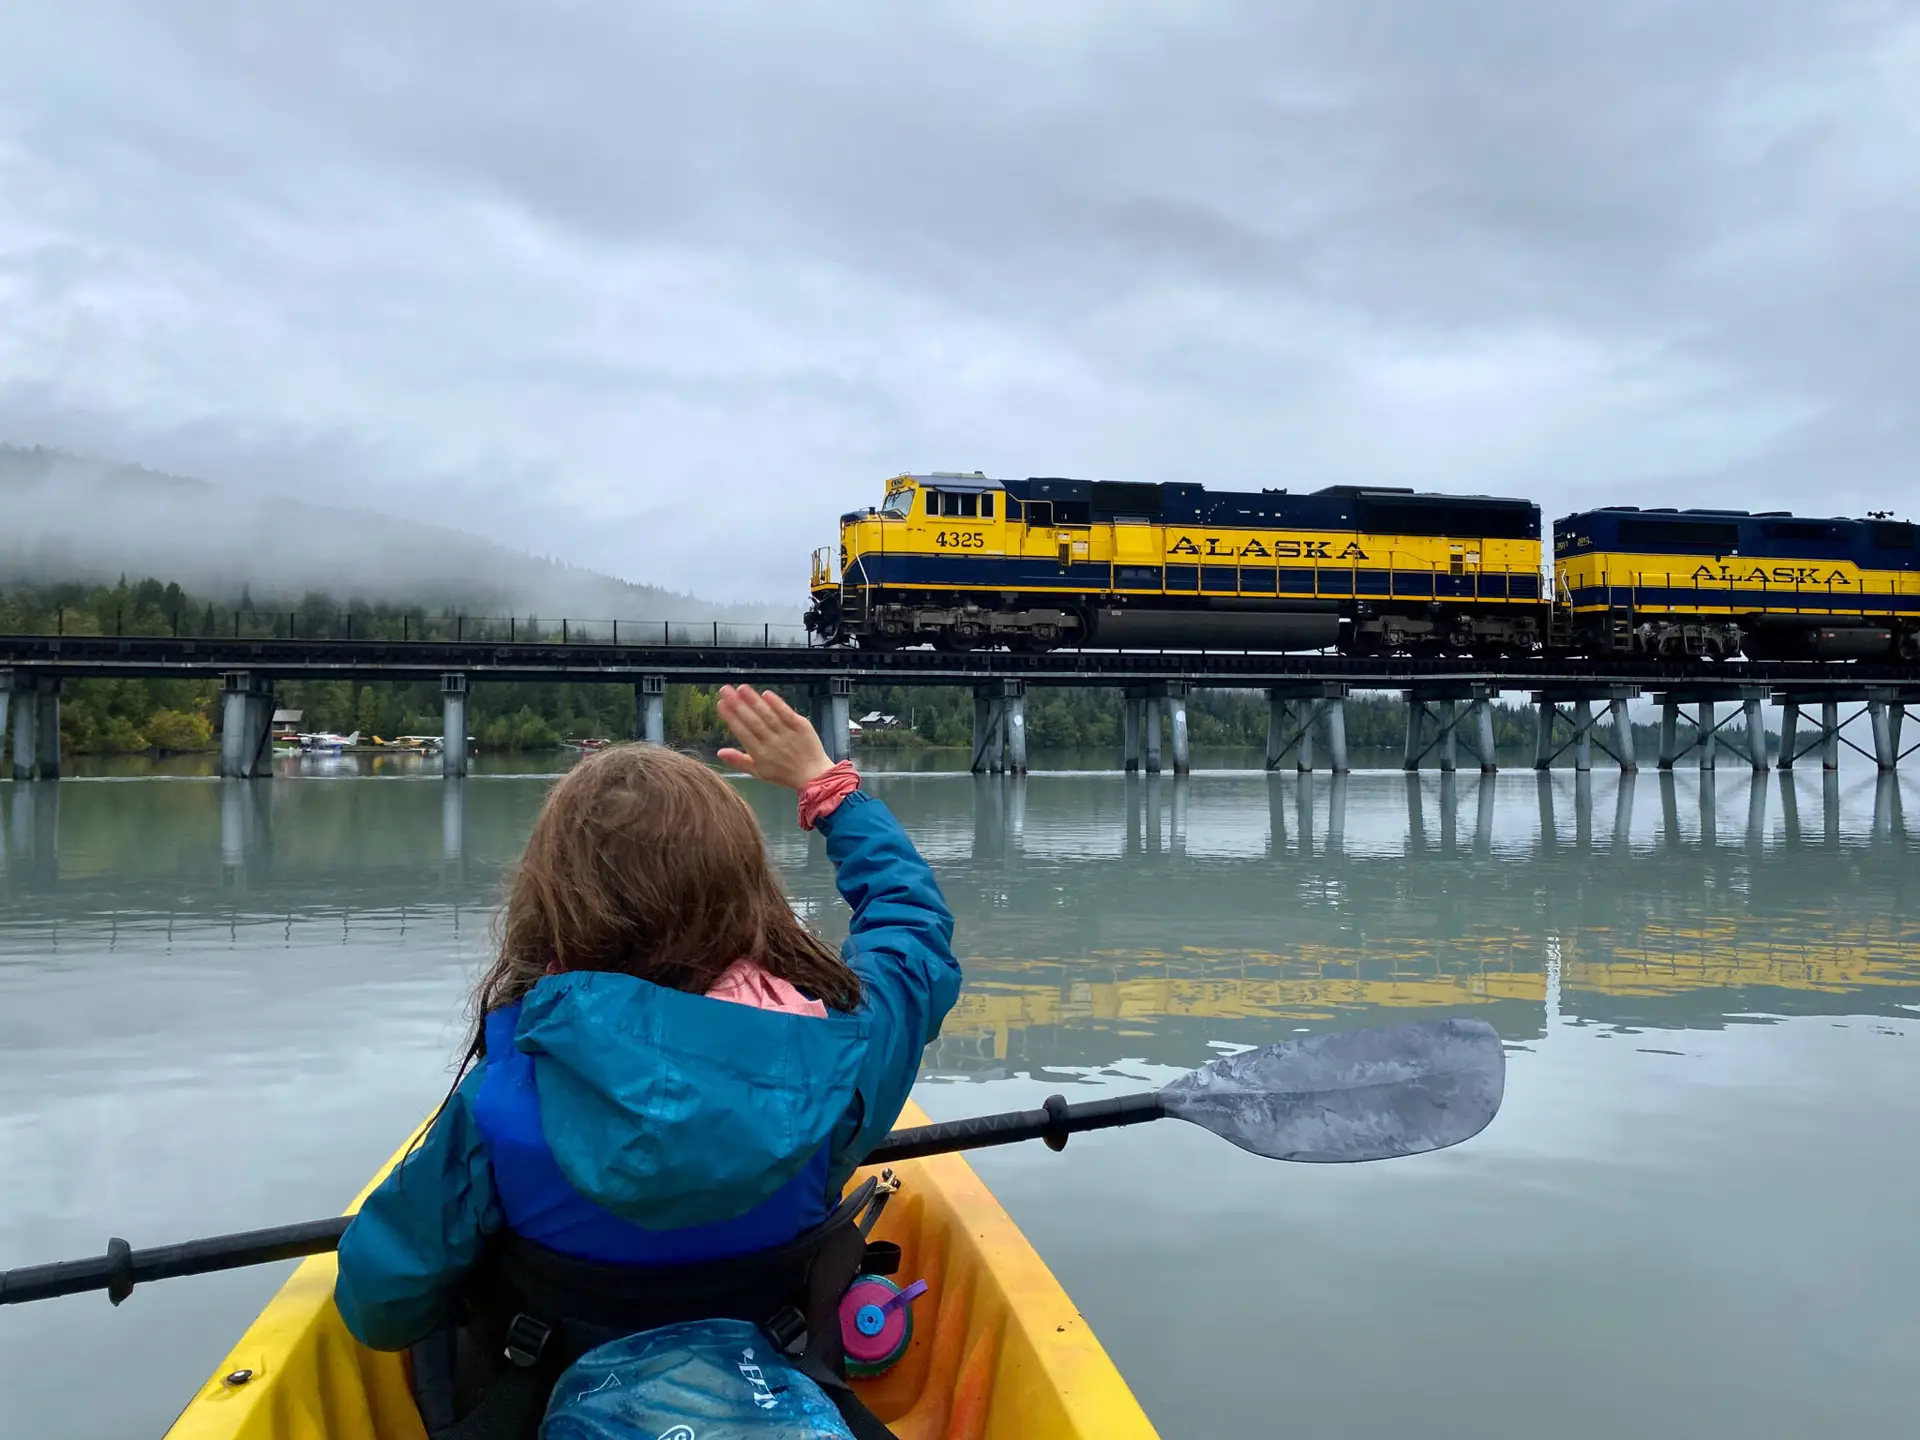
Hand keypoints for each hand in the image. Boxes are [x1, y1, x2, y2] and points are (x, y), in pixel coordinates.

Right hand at [716, 685, 835, 789]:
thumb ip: (739, 761)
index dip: (730, 718)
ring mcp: (787, 733)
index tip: (720, 704)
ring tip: (741, 688)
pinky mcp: (801, 726)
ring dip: (754, 701)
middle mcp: (772, 742)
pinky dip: (777, 704)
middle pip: (752, 721)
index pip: (742, 732)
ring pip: (767, 715)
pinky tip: (766, 694)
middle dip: (737, 704)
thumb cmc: (784, 774)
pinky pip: (787, 714)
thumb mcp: (759, 772)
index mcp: (759, 754)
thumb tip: (719, 752)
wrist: (814, 775)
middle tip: (725, 690)